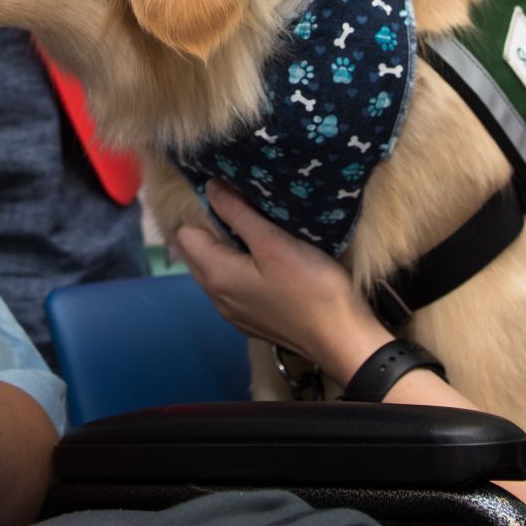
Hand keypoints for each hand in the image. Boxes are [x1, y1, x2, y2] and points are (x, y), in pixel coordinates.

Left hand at [174, 180, 392, 385]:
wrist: (341, 338)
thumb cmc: (309, 286)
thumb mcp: (273, 242)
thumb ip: (238, 214)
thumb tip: (210, 187)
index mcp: (216, 275)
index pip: (185, 235)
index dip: (200, 212)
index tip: (225, 195)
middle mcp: (216, 297)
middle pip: (196, 256)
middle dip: (209, 230)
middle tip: (238, 207)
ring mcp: (234, 314)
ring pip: (215, 273)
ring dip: (224, 251)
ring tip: (252, 230)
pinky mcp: (252, 322)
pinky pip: (233, 289)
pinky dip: (239, 271)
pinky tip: (264, 263)